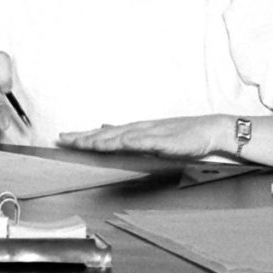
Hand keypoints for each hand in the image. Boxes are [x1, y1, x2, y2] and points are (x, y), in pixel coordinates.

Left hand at [60, 114, 233, 158]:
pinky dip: (131, 141)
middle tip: (63, 139)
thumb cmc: (183, 135)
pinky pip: (145, 141)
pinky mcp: (165, 141)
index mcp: (136, 130)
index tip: (64, 137)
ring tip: (84, 142)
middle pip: (107, 134)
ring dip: (103, 139)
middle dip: (84, 137)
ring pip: (122, 137)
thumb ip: (130, 136)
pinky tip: (120, 142)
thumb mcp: (151, 137)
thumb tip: (107, 129)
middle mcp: (140, 129)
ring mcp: (152, 133)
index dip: (83, 135)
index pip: (104, 133)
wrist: (209, 130)